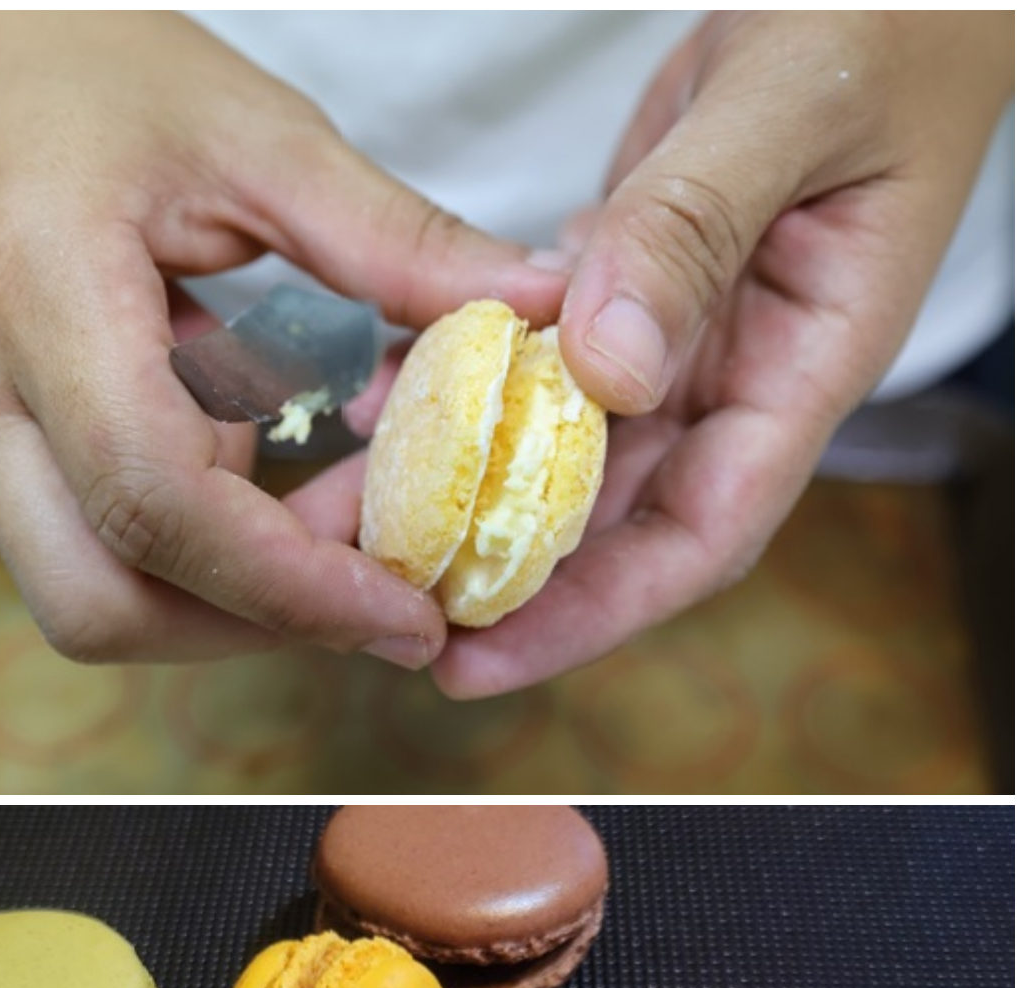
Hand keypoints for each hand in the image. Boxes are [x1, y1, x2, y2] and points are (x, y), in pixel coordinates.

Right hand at [0, 12, 565, 664]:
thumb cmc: (99, 69)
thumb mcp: (260, 134)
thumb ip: (395, 240)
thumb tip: (535, 305)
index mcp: (34, 290)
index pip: (155, 500)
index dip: (291, 584)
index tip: (408, 613)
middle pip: (97, 601)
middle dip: (253, 624)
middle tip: (376, 594)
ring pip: (89, 599)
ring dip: (229, 598)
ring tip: (336, 523)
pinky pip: (95, 550)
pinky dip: (201, 553)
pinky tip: (270, 480)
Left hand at [432, 11, 1012, 697]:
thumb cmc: (889, 14)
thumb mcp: (795, 99)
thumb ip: (698, 228)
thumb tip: (608, 370)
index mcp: (806, 363)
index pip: (702, 530)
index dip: (596, 611)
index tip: (485, 654)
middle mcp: (741, 373)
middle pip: (621, 518)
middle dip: (512, 576)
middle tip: (393, 613)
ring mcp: (687, 333)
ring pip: (572, 446)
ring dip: (475, 485)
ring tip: (369, 521)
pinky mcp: (637, 284)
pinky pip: (547, 357)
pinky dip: (475, 379)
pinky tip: (390, 389)